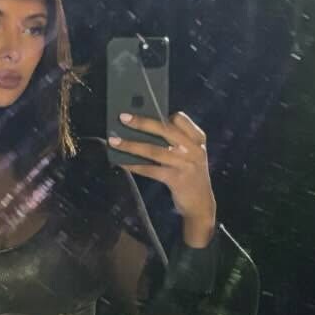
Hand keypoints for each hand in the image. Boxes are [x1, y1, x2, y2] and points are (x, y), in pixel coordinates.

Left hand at [108, 110, 216, 224]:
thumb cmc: (189, 173)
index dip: (162, 115)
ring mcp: (186, 165)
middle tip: (123, 117)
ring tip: (114, 141)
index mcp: (198, 139)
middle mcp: (194, 149)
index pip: (180, 119)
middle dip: (142, 123)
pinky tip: (122, 162)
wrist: (201, 204)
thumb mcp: (189, 154)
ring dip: (131, 145)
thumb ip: (174, 141)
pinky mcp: (176, 180)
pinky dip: (134, 165)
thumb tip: (142, 127)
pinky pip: (151, 170)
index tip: (145, 111)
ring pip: (154, 150)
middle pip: (165, 131)